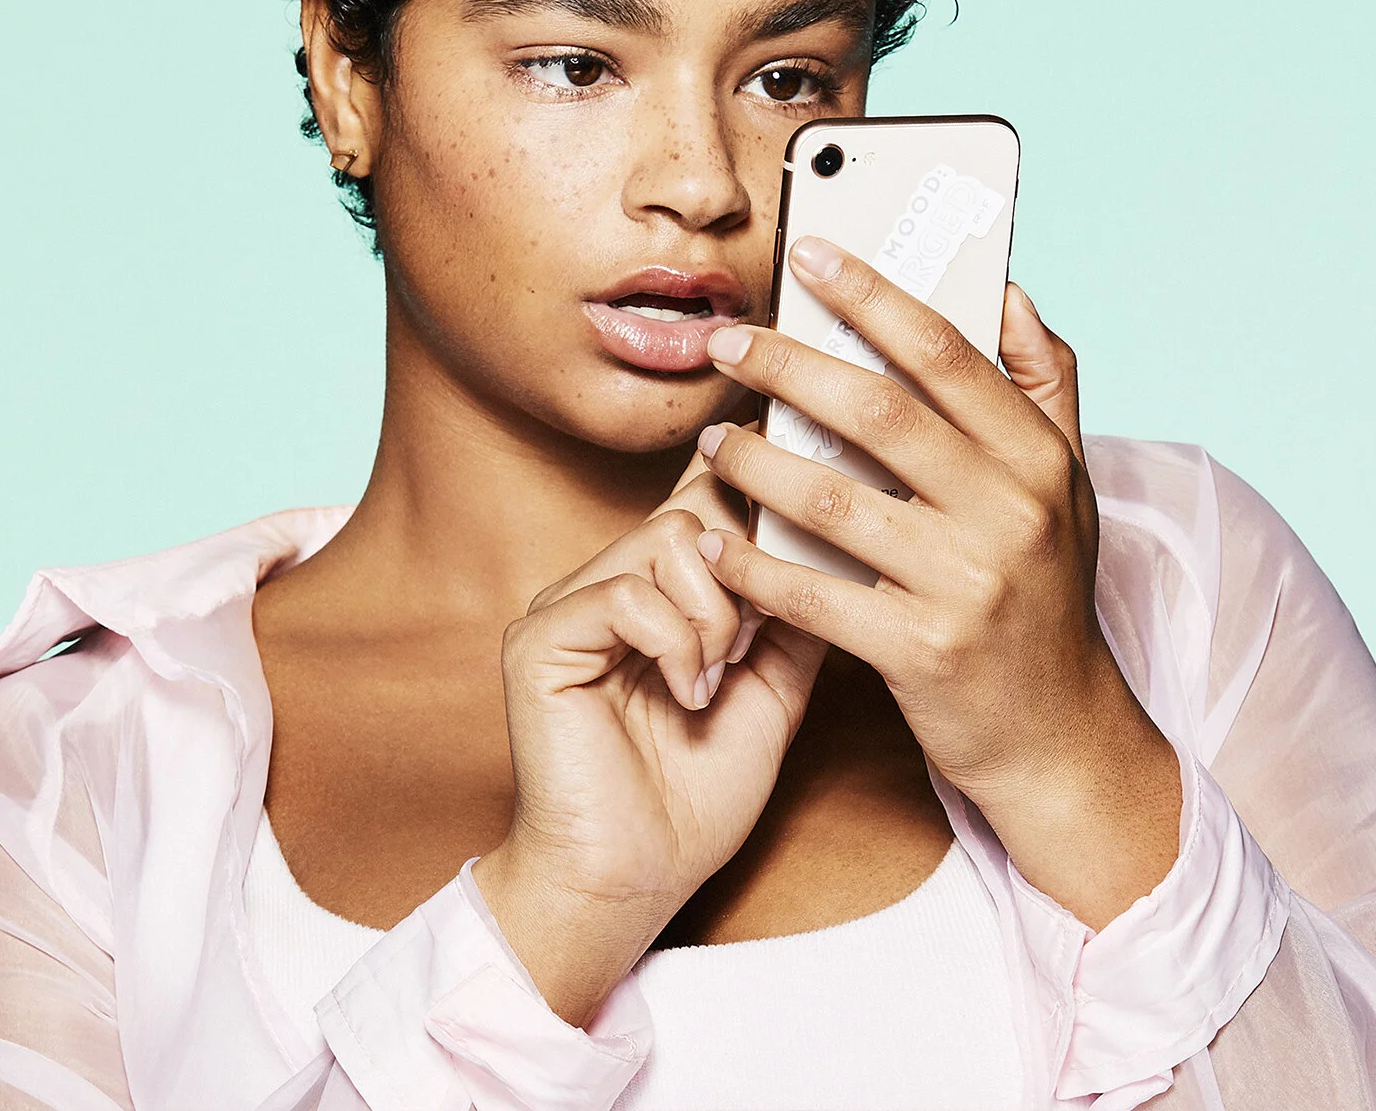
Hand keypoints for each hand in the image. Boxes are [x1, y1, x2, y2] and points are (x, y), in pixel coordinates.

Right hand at [474, 441, 827, 1025]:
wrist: (633, 881)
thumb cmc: (694, 800)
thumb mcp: (772, 694)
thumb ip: (793, 619)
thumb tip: (836, 549)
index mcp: (653, 592)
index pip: (700, 499)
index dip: (754, 495)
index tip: (810, 514)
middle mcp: (603, 584)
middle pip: (695, 509)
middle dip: (749, 573)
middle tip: (753, 645)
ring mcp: (565, 607)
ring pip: (669, 539)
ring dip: (716, 615)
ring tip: (715, 681)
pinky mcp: (539, 641)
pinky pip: (628, 595)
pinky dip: (677, 644)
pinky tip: (687, 697)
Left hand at [694, 237, 1180, 927]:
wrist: (1059, 734)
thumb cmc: (1046, 596)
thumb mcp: (1070, 486)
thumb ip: (1045, 385)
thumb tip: (1010, 291)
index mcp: (1041, 458)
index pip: (947, 353)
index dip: (873, 294)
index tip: (809, 253)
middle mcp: (1010, 512)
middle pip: (877, 412)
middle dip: (788, 366)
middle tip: (726, 343)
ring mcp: (965, 584)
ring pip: (830, 500)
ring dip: (755, 464)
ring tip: (713, 444)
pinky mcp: (921, 651)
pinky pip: (813, 593)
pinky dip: (753, 566)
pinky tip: (714, 543)